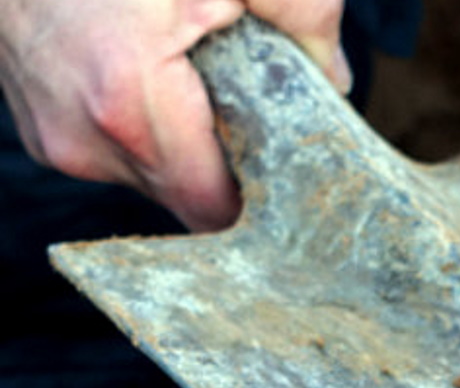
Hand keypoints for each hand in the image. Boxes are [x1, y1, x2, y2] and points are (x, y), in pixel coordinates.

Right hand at [0, 0, 348, 231]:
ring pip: (150, 174)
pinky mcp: (38, 126)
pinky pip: (114, 150)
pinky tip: (154, 76)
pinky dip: (143, 124)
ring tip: (194, 79)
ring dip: (183, 141)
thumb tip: (334, 78)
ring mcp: (52, 135)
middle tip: (248, 105)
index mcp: (127, 99)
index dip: (259, 193)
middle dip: (226, 160)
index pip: (213, 208)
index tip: (289, 165)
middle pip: (186, 195)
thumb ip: (303, 14)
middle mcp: (82, 134)